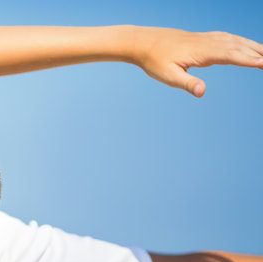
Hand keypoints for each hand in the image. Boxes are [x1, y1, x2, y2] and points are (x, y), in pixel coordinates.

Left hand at [131, 27, 262, 96]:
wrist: (142, 42)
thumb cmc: (154, 60)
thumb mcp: (168, 76)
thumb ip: (187, 83)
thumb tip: (202, 92)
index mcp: (201, 52)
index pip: (231, 55)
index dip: (249, 60)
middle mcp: (207, 42)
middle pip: (238, 46)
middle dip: (258, 53)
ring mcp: (206, 38)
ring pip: (235, 40)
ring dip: (253, 46)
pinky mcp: (202, 38)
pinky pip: (227, 38)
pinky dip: (241, 41)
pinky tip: (245, 45)